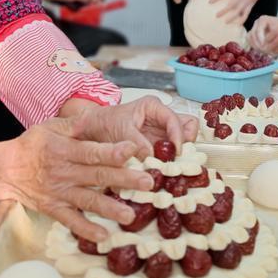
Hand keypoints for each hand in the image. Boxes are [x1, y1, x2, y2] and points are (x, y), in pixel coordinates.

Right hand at [0, 119, 153, 242]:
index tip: (134, 150)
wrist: (5, 169)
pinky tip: (104, 237)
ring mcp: (59, 192)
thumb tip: (94, 116)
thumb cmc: (32, 144)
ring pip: (88, 201)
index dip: (112, 151)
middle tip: (148, 183)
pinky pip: (71, 221)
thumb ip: (74, 124)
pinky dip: (86, 230)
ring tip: (131, 216)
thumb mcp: (50, 126)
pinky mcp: (54, 209)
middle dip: (124, 180)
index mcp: (64, 149)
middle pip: (97, 176)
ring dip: (110, 209)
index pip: (91, 151)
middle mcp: (64, 172)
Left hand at [71, 97, 198, 158]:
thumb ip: (136, 143)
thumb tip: (151, 157)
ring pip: (182, 140)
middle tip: (178, 158)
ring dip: (179, 153)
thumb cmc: (105, 122)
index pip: (174, 119)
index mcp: (153, 107)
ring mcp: (160, 132)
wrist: (91, 130)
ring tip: (171, 165)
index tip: (176, 151)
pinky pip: (170, 153)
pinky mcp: (157, 146)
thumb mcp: (120, 130)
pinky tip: (163, 169)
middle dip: (186, 143)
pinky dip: (170, 161)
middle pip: (186, 127)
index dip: (178, 136)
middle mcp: (161, 118)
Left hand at [208, 0, 271, 24]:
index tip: (209, 2)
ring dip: (232, 17)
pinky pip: (247, 14)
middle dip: (223, 11)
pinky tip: (238, 24)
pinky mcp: (250, 5)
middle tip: (216, 16)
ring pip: (238, 11)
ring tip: (225, 22)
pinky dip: (243, 20)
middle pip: (230, 5)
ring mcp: (246, 2)